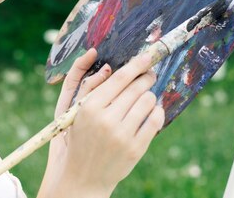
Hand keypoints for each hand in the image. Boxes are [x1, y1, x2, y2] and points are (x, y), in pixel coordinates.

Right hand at [39, 49, 164, 197]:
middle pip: (137, 87)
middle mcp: (106, 120)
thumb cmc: (80, 138)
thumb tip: (110, 68)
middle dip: (146, 77)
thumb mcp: (76, 112)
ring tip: (145, 97)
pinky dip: (157, 112)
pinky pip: (155, 121)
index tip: (147, 56)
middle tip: (150, 74)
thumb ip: (91, 88)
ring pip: (148, 102)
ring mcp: (122, 135)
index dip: (137, 64)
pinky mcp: (136, 149)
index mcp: (90, 107)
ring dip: (149, 96)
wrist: (83, 176)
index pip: (120, 78)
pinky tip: (152, 111)